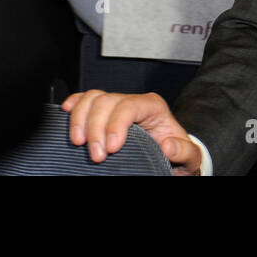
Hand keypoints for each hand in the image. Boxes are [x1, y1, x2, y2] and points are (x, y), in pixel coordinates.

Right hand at [62, 89, 201, 173]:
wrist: (171, 158)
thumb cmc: (178, 155)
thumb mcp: (189, 157)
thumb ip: (184, 151)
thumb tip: (167, 145)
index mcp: (154, 107)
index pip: (129, 105)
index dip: (116, 124)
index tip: (111, 148)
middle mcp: (134, 102)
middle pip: (107, 101)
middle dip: (96, 128)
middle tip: (96, 156)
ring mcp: (117, 106)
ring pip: (93, 98)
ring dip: (81, 119)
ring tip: (79, 142)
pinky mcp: (104, 114)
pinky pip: (86, 100)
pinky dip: (75, 104)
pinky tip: (66, 113)